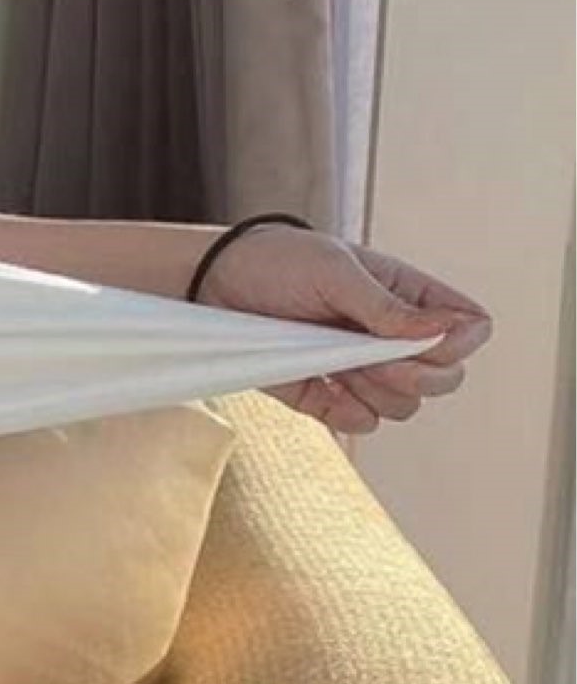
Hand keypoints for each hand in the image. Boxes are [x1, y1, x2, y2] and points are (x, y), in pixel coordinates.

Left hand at [196, 223, 492, 433]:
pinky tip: (326, 388)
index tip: (420, 336)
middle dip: (416, 376)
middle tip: (369, 354)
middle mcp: (392, 337)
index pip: (470, 329)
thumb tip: (444, 332)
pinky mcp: (325, 394)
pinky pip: (361, 423)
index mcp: (407, 296)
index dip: (457, 342)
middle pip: (446, 379)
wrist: (213, 283)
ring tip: (336, 360)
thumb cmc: (276, 261)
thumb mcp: (333, 271)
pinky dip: (349, 414)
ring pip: (405, 406)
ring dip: (378, 392)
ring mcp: (361, 369)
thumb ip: (386, 306)